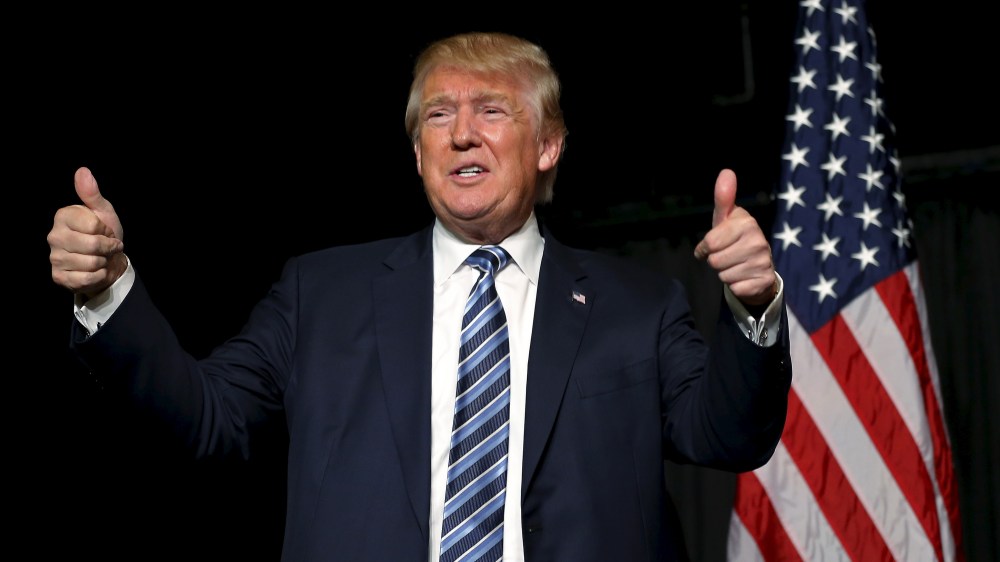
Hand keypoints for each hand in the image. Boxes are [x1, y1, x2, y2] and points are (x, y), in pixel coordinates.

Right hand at [48, 167, 126, 297]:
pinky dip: (98, 276)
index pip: (94, 225)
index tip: (106, 231)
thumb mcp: (103, 212)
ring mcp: (54, 258)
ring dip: (103, 262)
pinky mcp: (59, 276)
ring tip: (100, 258)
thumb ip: (92, 194)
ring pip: (92, 263)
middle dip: (108, 248)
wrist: (107, 263)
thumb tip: (82, 171)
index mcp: (63, 216)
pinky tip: (95, 271)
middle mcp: (54, 236)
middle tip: (107, 247)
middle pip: (93, 245)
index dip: (107, 231)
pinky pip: (87, 278)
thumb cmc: (105, 235)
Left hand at [693, 169, 775, 306]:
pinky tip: (744, 277)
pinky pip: (735, 288)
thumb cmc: (734, 240)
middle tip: (728, 256)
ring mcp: (764, 262)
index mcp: (747, 223)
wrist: (757, 268)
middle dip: (716, 261)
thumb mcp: (725, 220)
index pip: (709, 242)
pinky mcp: (764, 280)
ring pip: (724, 276)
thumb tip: (726, 171)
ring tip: (736, 265)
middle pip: (715, 261)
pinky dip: (736, 286)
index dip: (706, 247)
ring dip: (725, 274)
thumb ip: (723, 198)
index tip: (715, 244)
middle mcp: (758, 241)